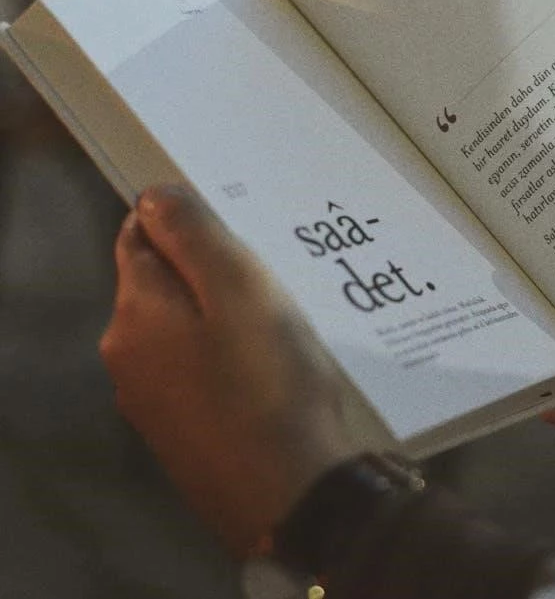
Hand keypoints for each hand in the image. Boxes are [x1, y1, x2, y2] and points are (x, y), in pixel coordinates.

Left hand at [100, 186, 357, 555]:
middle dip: (206, 277)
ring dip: (219, 324)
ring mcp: (152, 405)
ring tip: (277, 331)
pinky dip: (226, 367)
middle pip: (161, 290)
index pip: (139, 238)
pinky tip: (267, 380)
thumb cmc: (270, 382)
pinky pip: (198, 379)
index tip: (237, 234)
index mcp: (135, 313)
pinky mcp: (182, 438)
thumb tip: (153, 195)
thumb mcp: (240, 290)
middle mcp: (127, 357)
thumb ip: (194, 236)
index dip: (184, 226)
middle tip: (270, 284)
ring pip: (182, 337)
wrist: (291, 496)